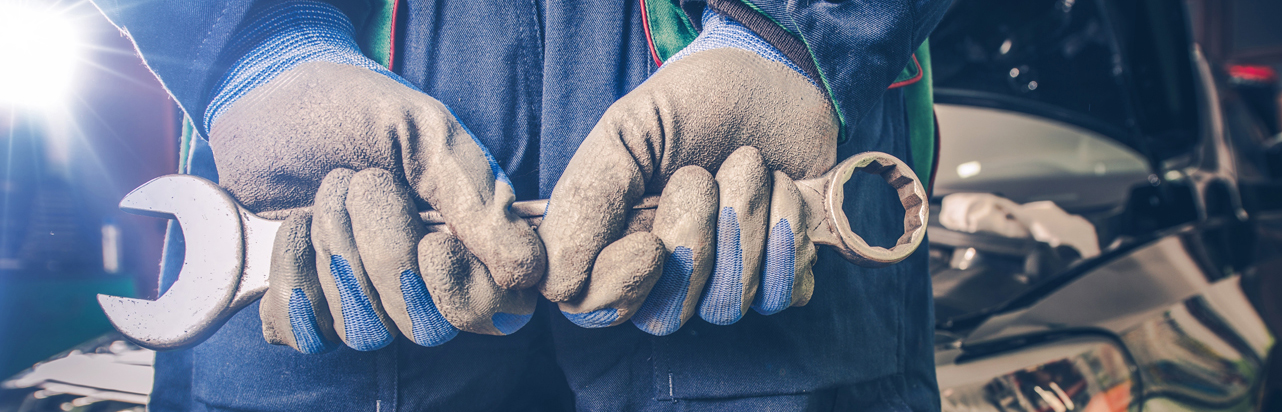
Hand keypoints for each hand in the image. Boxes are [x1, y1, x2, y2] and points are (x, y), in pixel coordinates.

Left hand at [206, 4, 542, 352]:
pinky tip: (292, 227)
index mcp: (467, 241)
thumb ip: (478, 198)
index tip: (434, 241)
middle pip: (426, 327)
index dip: (469, 294)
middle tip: (365, 183)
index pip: (498, 312)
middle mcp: (419, 280)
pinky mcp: (303, 306)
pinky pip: (305, 334)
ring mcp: (360, 298)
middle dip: (386, 252)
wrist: (268, 95)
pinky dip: (294, 275)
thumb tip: (529, 271)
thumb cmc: (356, 109)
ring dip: (338, 253)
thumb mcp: (425, 133)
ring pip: (366, 332)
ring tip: (325, 194)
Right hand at [537, 12, 837, 334]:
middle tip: (701, 175)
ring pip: (727, 306)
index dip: (620, 289)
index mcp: (612, 240)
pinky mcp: (780, 273)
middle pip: (665, 316)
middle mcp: (664, 273)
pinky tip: (783, 188)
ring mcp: (724, 278)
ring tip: (749, 163)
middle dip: (693, 244)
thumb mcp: (627, 131)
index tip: (651, 244)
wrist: (774, 74)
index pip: (592, 308)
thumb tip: (553, 281)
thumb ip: (585, 198)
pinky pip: (783, 295)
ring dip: (744, 224)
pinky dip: (788, 237)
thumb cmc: (692, 102)